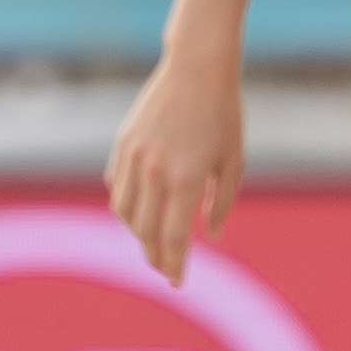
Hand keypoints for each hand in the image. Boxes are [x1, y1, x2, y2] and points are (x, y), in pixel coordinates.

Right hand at [107, 44, 245, 283]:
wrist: (197, 68)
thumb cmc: (224, 114)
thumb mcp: (234, 161)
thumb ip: (222, 202)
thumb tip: (212, 235)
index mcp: (186, 179)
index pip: (174, 238)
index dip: (175, 265)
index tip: (178, 282)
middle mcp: (155, 172)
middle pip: (145, 231)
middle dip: (155, 256)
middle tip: (167, 268)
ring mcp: (134, 156)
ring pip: (124, 212)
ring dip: (137, 233)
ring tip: (152, 241)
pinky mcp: (123, 143)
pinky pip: (117, 186)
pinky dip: (125, 204)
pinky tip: (140, 209)